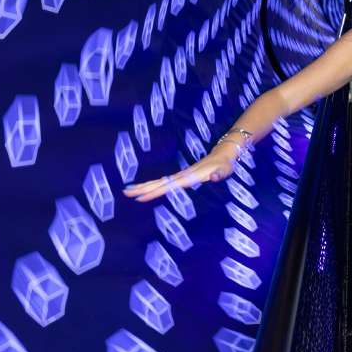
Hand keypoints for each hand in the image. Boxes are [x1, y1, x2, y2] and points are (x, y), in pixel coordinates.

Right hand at [122, 142, 239, 202]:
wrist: (223, 154)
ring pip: (160, 181)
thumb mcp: (225, 169)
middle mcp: (183, 175)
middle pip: (160, 182)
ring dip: (145, 186)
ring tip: (129, 190)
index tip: (141, 197)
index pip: (170, 185)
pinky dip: (154, 185)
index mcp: (190, 176)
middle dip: (143, 188)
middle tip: (126, 192)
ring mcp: (182, 175)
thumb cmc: (225, 164)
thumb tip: (215, 177)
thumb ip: (220, 174)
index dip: (156, 191)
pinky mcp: (183, 176)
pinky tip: (146, 189)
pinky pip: (165, 182)